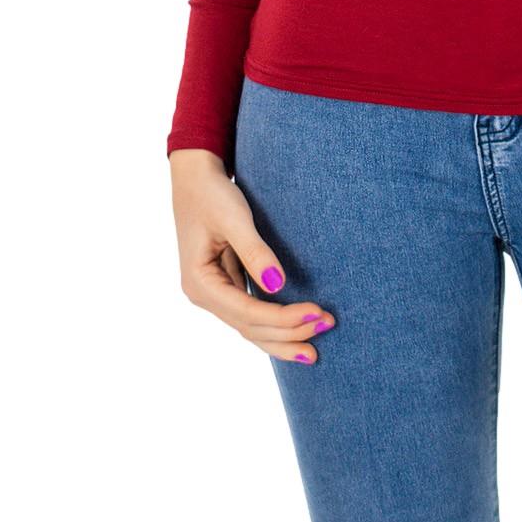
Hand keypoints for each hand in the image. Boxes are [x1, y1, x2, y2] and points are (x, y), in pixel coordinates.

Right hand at [169, 148, 336, 362]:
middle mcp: (205, 295)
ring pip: (251, 326)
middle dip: (288, 332)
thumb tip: (277, 286)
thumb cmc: (212, 193)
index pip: (248, 312)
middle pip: (250, 327)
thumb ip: (255, 252)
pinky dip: (274, 322)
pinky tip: (296, 331)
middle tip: (326, 328)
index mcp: (200, 283)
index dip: (283, 317)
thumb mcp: (234, 218)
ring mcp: (215, 292)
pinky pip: (252, 312)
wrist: (195, 175)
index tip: (317, 312)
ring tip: (317, 347)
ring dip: (283, 335)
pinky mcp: (227, 283)